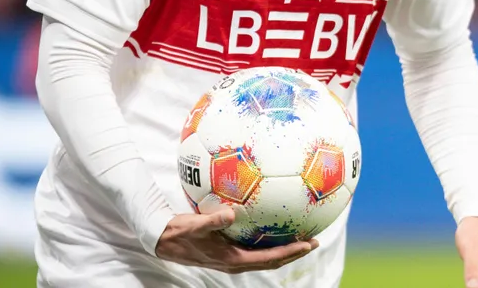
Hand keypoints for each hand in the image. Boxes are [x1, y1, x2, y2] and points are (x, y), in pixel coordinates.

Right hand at [154, 207, 317, 273]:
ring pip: (266, 257)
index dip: (291, 253)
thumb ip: (213, 221)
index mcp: (232, 260)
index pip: (270, 259)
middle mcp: (236, 262)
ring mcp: (233, 258)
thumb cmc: (179, 233)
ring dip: (285, 248)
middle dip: (294, 252)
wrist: (163, 240)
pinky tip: (274, 227)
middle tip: (315, 240)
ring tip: (301, 235)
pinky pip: (256, 248)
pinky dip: (269, 242)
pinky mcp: (229, 251)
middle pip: (273, 261)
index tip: (309, 244)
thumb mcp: (194, 226)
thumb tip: (232, 214)